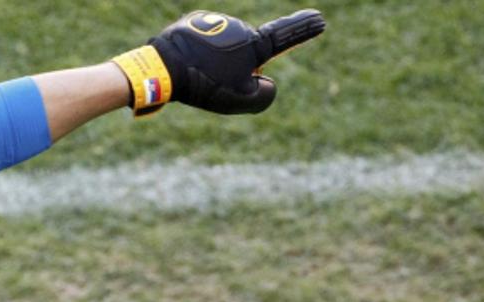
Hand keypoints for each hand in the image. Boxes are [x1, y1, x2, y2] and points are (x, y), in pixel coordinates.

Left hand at [112, 9, 325, 115]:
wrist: (162, 67)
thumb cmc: (204, 84)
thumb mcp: (241, 100)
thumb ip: (264, 95)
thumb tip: (264, 83)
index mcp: (254, 44)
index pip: (286, 36)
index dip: (305, 30)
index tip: (321, 20)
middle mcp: (238, 27)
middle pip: (246, 54)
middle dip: (237, 70)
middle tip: (216, 84)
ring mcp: (215, 21)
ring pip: (220, 49)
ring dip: (212, 64)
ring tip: (197, 76)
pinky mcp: (192, 23)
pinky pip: (200, 44)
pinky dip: (196, 56)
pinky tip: (185, 66)